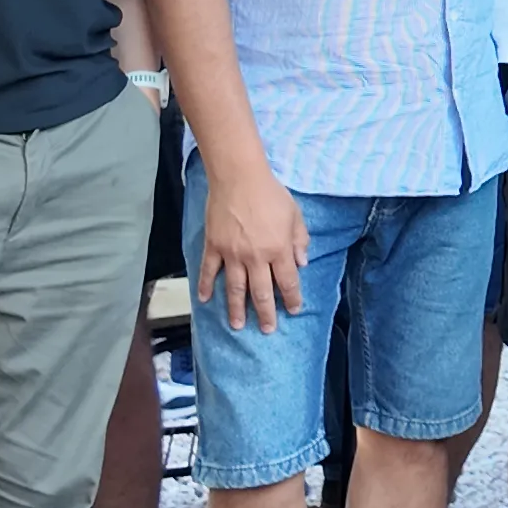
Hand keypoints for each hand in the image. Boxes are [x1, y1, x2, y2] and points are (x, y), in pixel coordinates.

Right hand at [198, 158, 309, 332]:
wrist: (239, 177)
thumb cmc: (270, 194)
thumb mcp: (294, 215)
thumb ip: (299, 240)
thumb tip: (302, 263)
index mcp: (278, 250)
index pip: (287, 282)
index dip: (291, 299)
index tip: (293, 310)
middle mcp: (256, 257)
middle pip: (261, 292)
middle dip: (265, 314)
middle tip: (267, 329)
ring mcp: (232, 254)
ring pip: (235, 288)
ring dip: (236, 309)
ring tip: (238, 325)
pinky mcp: (214, 246)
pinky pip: (208, 271)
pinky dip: (205, 286)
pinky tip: (205, 300)